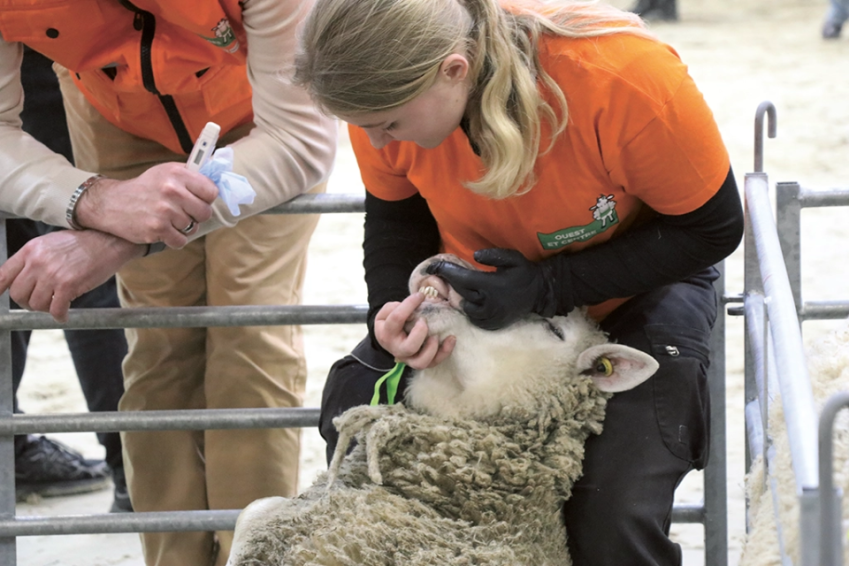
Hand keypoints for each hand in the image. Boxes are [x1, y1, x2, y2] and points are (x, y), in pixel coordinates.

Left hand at [0, 229, 144, 321]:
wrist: (108, 239)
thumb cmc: (82, 243)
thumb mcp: (50, 244)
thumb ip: (34, 259)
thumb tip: (22, 278)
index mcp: (30, 250)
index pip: (3, 275)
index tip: (1, 296)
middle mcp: (37, 261)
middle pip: (18, 294)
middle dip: (27, 303)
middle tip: (39, 303)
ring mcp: (52, 274)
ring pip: (36, 304)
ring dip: (45, 309)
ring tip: (55, 306)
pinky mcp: (68, 285)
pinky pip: (55, 309)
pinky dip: (59, 316)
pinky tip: (64, 314)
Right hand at [74, 162, 218, 247]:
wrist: (112, 203)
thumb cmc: (145, 188)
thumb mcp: (166, 172)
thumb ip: (191, 175)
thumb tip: (218, 175)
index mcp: (177, 173)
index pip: (211, 191)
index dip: (206, 198)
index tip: (197, 199)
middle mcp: (172, 190)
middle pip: (205, 212)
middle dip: (196, 215)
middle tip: (182, 212)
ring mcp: (165, 211)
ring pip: (193, 227)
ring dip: (183, 227)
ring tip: (168, 219)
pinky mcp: (157, 229)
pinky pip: (181, 240)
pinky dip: (174, 239)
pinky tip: (163, 230)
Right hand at [373, 293, 455, 369]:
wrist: (389, 338)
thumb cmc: (390, 322)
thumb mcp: (387, 311)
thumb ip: (396, 306)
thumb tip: (413, 305)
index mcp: (386, 334)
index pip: (396, 319)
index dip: (409, 305)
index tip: (420, 295)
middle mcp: (397, 349)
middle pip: (409, 348)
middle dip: (420, 333)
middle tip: (424, 321)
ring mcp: (409, 359)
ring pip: (421, 362)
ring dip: (431, 349)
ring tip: (436, 335)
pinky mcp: (421, 362)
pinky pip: (434, 363)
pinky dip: (445, 352)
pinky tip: (451, 339)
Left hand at [426, 248, 556, 330]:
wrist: (539, 293)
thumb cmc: (524, 272)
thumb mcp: (513, 258)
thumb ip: (494, 255)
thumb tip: (474, 256)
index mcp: (492, 284)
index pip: (462, 278)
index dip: (446, 272)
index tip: (432, 267)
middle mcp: (489, 302)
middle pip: (461, 292)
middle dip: (449, 282)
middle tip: (439, 274)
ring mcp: (491, 315)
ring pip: (465, 308)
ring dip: (458, 297)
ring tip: (453, 287)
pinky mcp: (493, 324)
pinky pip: (474, 319)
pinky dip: (468, 310)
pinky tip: (467, 300)